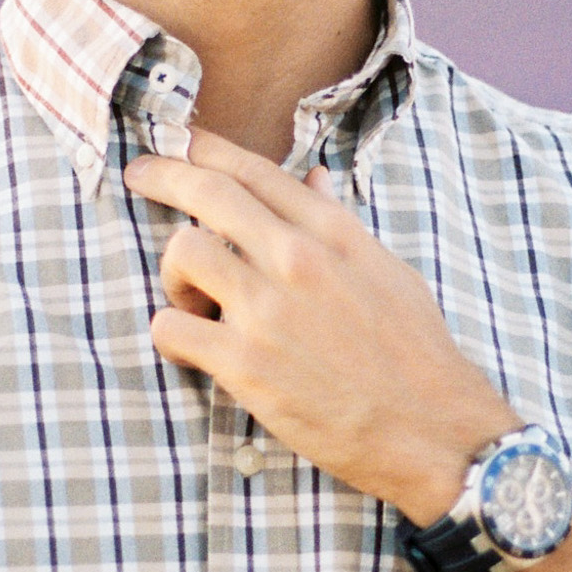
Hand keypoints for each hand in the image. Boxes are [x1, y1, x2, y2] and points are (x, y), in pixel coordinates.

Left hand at [123, 128, 516, 524]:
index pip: (255, 171)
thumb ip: (341, 225)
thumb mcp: (387, 272)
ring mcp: (267, 310)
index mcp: (332, 234)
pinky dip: (170, 336)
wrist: (431, 427)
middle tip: (139, 175)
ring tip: (194, 304)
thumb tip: (315, 180)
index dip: (208, 149)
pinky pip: (171, 328)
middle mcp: (296, 259)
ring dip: (174, 275)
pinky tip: (190, 350)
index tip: (182, 143)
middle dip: (163, 174)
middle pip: (207, 192)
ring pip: (182, 252)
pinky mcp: (245, 363)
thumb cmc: (415, 354)